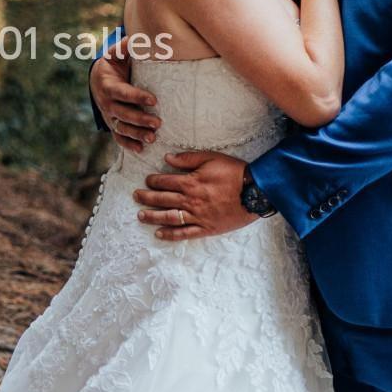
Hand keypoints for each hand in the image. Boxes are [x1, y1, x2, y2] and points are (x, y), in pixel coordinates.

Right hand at [90, 35, 160, 152]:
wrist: (97, 80)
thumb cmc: (113, 65)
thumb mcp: (116, 54)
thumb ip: (125, 47)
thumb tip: (136, 38)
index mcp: (108, 85)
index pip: (122, 93)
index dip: (136, 97)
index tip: (153, 100)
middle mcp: (106, 103)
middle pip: (123, 114)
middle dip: (140, 120)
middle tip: (158, 123)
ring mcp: (109, 116)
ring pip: (121, 128)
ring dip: (136, 134)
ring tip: (152, 138)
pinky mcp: (112, 124)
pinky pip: (118, 137)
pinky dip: (128, 144)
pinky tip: (141, 149)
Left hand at [133, 151, 258, 240]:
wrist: (256, 192)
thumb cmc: (234, 173)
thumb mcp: (211, 158)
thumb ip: (188, 158)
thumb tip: (167, 158)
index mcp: (191, 182)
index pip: (165, 181)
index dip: (153, 180)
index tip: (147, 180)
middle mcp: (191, 201)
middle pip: (162, 199)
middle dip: (147, 198)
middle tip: (136, 196)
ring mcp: (198, 216)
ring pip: (169, 217)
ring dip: (152, 217)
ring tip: (140, 216)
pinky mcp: (206, 228)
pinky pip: (185, 233)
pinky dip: (170, 234)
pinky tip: (159, 234)